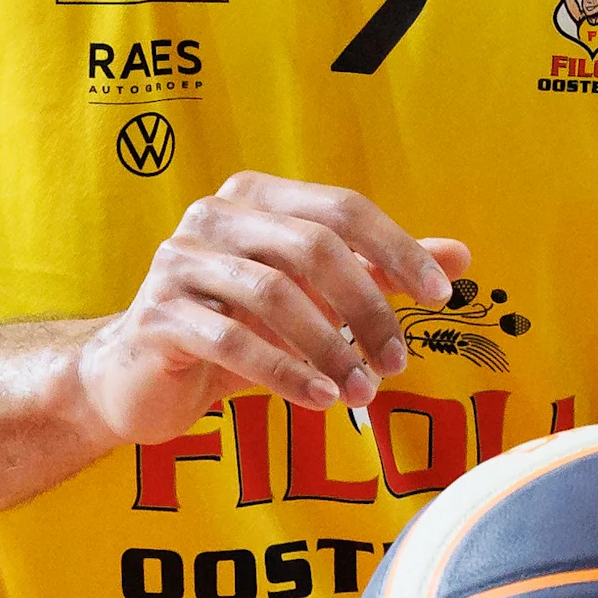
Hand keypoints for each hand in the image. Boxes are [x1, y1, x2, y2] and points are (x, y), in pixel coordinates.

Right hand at [75, 172, 469, 444]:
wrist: (136, 377)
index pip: (341, 209)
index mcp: (254, 197)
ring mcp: (177, 263)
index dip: (396, 249)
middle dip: (366, 306)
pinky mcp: (156, 316)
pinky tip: (320, 399)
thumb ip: (377, 272)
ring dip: (330, 348)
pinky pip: (230, 340)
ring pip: (272, 295)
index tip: (439, 298)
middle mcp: (212, 217)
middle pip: (311, 247)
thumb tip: (461, 257)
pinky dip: (284, 372)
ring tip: (363, 393)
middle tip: (399, 361)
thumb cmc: (234, 329)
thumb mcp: (312, 299)